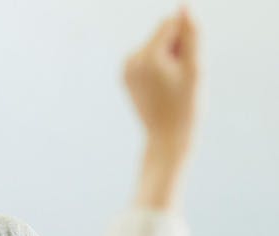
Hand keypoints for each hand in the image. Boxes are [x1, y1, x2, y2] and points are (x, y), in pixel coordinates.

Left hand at [124, 8, 198, 158]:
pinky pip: (148, 57)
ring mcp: (125, 68)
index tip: (185, 65)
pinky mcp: (125, 75)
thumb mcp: (195, 68)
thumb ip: (191, 34)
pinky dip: (158, 66)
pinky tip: (161, 87)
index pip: (171, 23)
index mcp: (147, 57)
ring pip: (156, 44)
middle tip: (179, 79)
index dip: (186, 40)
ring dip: (168, 58)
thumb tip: (183, 6)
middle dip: (176, 48)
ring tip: (171, 85)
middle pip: (162, 32)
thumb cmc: (186, 106)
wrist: (166, 137)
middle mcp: (130, 59)